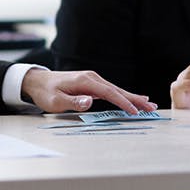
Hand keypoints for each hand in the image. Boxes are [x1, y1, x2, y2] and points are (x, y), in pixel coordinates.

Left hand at [21, 68, 155, 113]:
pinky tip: (133, 100)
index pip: (109, 92)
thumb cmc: (45, 93)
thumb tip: (91, 101)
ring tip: (149, 105)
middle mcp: (92, 78)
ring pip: (116, 90)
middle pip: (117, 89)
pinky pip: (111, 91)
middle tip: (152, 108)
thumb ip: (73, 102)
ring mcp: (92, 80)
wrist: (37, 82)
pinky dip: (123, 96)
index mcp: (85, 81)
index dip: (123, 102)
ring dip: (132, 98)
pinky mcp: (92, 85)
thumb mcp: (55, 101)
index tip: (135, 111)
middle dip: (135, 99)